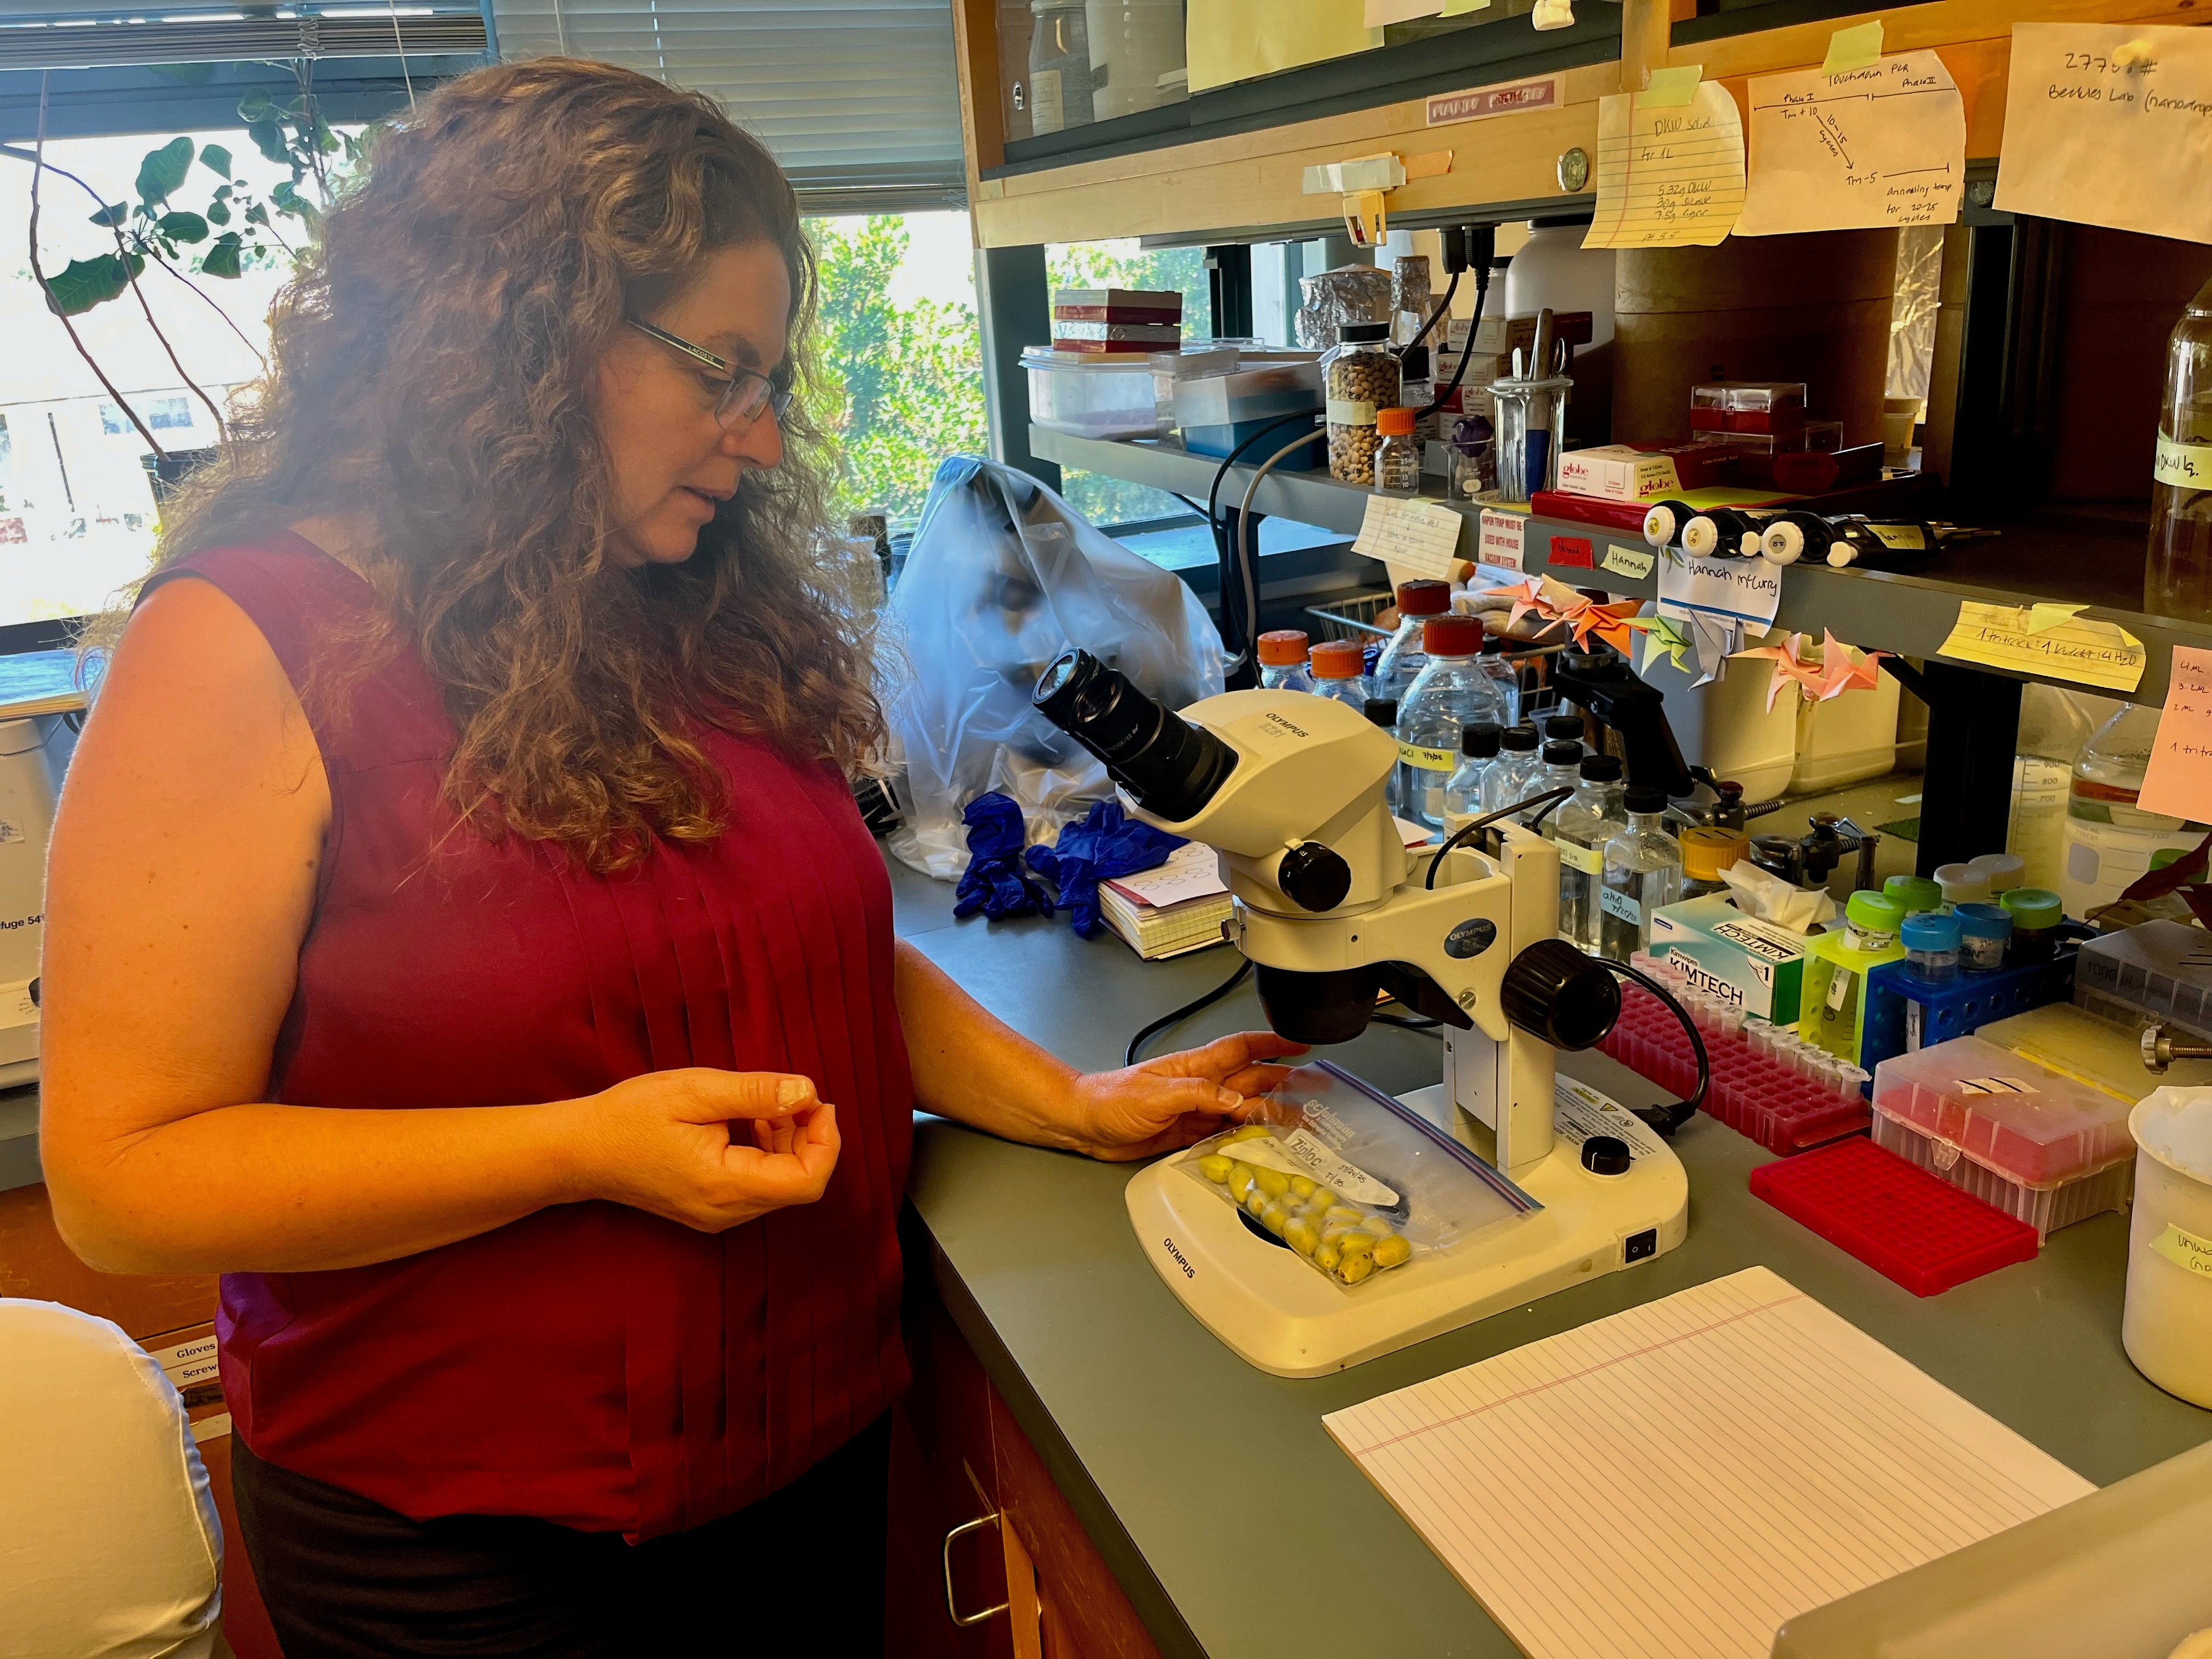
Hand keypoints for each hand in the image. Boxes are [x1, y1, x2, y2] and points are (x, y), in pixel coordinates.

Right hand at [568, 1068, 839, 1231]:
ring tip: (768, 1106)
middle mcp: (725, 1212)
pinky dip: (770, 1154)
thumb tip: (808, 1092)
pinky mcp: (710, 1209)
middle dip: (809, 1137)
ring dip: (790, 1144)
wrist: (581, 1152)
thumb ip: (756, 1092)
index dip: (826, 1140)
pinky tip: (753, 1123)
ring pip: (782, 1186)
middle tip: (794, 1095)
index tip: (816, 1101)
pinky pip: (759, 1187)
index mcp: (724, 1184)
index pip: (807, 1181)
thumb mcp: (695, 1091)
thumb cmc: (630, 1116)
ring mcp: (717, 1216)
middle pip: (799, 1184)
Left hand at [1057, 1031, 1308, 1161]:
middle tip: (1317, 1089)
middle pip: (1253, 1080)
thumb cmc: (1111, 1099)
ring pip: (1245, 1109)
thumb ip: (1198, 1095)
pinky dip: (1248, 1137)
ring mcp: (1197, 1110)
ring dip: (1273, 1112)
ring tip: (1301, 1121)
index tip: (1301, 1041)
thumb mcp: (1156, 1094)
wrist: (1084, 1123)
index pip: (1242, 1048)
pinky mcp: (1190, 1133)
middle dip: (1286, 1081)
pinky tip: (1264, 1143)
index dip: (1273, 1042)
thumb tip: (1236, 1101)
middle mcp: (1201, 1086)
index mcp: (1195, 1067)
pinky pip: (1227, 1133)